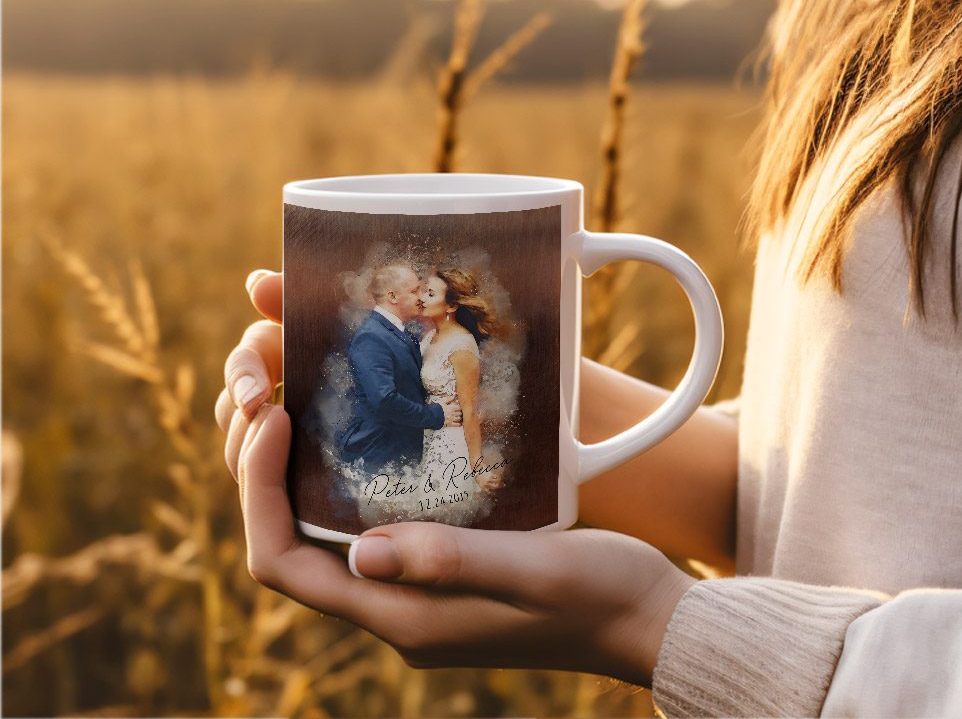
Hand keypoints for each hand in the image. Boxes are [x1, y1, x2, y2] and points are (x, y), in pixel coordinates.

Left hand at [217, 270, 695, 684]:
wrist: (644, 619)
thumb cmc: (598, 592)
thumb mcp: (531, 570)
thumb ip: (450, 562)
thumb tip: (363, 553)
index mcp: (404, 618)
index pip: (286, 563)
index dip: (258, 492)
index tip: (275, 418)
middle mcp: (396, 612)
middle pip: (292, 549)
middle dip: (262, 478)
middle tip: (274, 399)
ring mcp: (414, 596)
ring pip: (321, 538)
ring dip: (295, 478)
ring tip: (301, 406)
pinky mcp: (436, 575)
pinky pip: (362, 529)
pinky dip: (342, 484)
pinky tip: (363, 436)